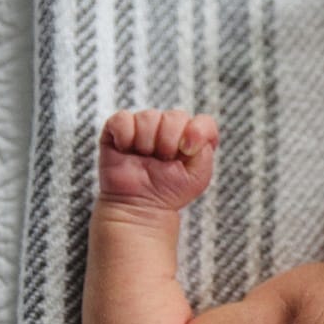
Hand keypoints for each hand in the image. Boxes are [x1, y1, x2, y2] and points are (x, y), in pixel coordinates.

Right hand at [97, 109, 218, 210]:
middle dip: (169, 141)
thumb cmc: (169, 191)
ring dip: (147, 142)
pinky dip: (125, 136)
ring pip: (148, 116)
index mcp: (191, 136)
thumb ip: (205, 150)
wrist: (140, 206)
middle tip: (162, 161)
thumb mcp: (198, 176)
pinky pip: (122, 119)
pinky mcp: (117, 129)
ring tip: (144, 159)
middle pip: (175, 116)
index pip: (203, 121)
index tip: (187, 151)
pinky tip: (126, 151)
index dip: (198, 132)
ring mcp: (143, 126)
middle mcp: (168, 127)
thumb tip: (192, 131)